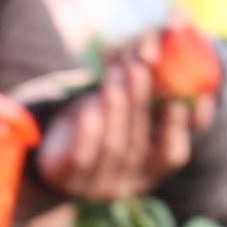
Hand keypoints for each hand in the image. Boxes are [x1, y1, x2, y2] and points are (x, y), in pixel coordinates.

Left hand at [35, 41, 194, 202]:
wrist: (49, 149)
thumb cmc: (99, 122)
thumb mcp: (123, 107)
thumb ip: (146, 86)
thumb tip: (166, 40)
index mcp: (149, 171)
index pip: (172, 155)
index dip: (176, 128)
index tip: (176, 98)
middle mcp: (125, 184)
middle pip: (138, 145)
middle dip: (139, 103)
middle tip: (138, 69)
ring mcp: (94, 186)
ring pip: (112, 146)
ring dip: (115, 107)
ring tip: (113, 74)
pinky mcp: (66, 179)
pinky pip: (80, 156)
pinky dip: (89, 130)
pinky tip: (91, 104)